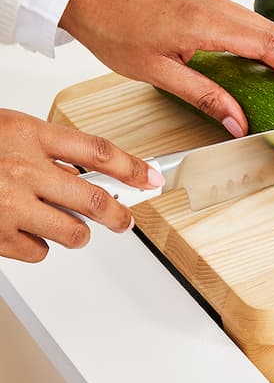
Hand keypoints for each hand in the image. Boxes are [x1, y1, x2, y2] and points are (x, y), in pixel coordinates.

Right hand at [0, 109, 161, 262]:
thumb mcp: (8, 131)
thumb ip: (46, 149)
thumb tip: (90, 173)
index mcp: (27, 134)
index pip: (98, 152)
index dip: (133, 167)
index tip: (152, 178)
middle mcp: (22, 169)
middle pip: (95, 200)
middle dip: (118, 216)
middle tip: (123, 221)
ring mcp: (9, 204)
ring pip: (74, 233)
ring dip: (76, 234)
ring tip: (64, 226)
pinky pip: (39, 251)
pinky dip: (37, 246)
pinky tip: (21, 231)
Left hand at [59, 0, 273, 138]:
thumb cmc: (111, 28)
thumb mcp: (157, 72)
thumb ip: (204, 96)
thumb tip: (237, 122)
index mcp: (204, 22)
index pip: (268, 46)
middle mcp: (212, 3)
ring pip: (262, 24)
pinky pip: (245, 19)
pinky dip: (265, 40)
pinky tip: (266, 59)